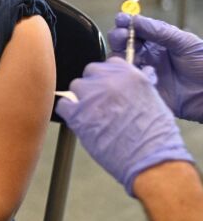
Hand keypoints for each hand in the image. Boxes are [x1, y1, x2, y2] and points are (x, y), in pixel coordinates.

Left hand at [56, 57, 193, 195]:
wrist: (150, 158)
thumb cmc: (156, 136)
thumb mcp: (154, 101)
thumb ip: (138, 86)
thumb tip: (135, 78)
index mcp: (129, 75)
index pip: (110, 63)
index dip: (108, 75)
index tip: (108, 83)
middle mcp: (108, 81)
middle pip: (90, 72)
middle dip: (93, 85)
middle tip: (99, 100)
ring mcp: (91, 96)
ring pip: (75, 86)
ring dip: (81, 98)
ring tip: (91, 113)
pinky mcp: (77, 114)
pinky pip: (63, 105)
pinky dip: (68, 111)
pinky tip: (77, 120)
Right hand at [108, 13, 202, 121]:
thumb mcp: (186, 43)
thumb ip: (160, 31)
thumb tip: (136, 19)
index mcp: (157, 42)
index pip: (135, 29)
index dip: (126, 23)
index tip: (121, 19)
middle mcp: (147, 56)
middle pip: (122, 44)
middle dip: (118, 37)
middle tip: (121, 36)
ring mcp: (143, 72)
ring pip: (121, 62)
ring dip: (120, 56)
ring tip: (127, 55)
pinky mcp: (142, 89)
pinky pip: (127, 82)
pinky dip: (128, 75)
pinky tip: (138, 73)